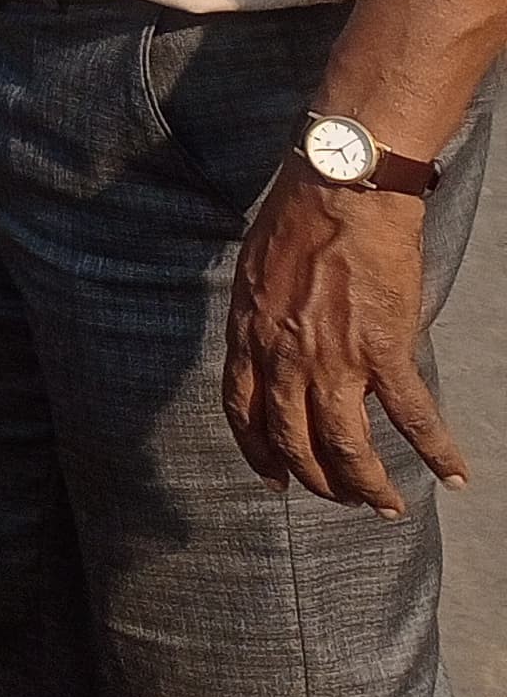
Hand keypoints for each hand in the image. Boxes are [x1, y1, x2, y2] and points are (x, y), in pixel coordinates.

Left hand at [223, 172, 466, 513]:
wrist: (340, 189)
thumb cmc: (296, 218)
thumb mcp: (256, 273)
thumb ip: (263, 320)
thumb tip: (275, 349)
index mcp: (250, 334)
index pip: (242, 412)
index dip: (258, 452)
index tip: (273, 480)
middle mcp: (284, 356)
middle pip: (294, 439)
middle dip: (316, 479)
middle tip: (339, 498)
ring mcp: (335, 358)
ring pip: (348, 445)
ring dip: (368, 485)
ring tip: (386, 507)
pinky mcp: (385, 351)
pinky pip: (413, 417)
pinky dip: (437, 452)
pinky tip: (455, 476)